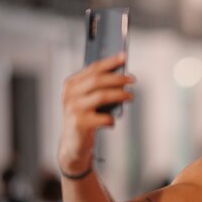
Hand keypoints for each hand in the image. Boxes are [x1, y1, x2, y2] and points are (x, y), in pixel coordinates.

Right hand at [58, 53, 133, 171]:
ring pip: (102, 96)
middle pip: (98, 80)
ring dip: (120, 95)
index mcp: (71, 84)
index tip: (124, 57)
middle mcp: (69, 95)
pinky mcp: (80, 124)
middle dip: (118, 78)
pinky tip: (113, 121)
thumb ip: (99, 88)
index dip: (110, 62)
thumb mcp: (88, 100)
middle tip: (132, 79)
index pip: (92, 68)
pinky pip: (104, 118)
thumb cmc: (84, 118)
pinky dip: (112, 119)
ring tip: (131, 96)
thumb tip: (123, 77)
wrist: (72, 145)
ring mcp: (74, 109)